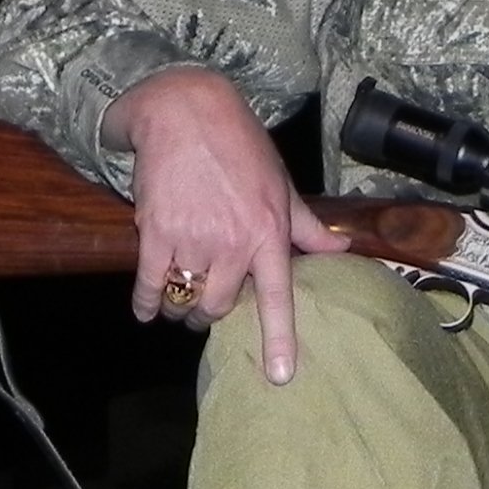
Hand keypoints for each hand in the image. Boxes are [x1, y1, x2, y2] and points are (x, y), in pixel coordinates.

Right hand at [105, 67, 349, 382]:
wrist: (186, 111)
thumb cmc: (240, 146)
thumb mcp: (281, 185)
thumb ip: (308, 226)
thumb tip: (342, 251)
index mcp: (268, 232)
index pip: (277, 296)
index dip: (279, 339)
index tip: (279, 377)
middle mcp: (233, 242)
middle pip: (220, 307)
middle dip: (210, 315)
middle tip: (206, 308)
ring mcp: (194, 238)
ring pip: (186, 299)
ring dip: (180, 308)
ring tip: (178, 300)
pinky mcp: (157, 232)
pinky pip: (151, 284)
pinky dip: (147, 303)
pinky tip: (146, 310)